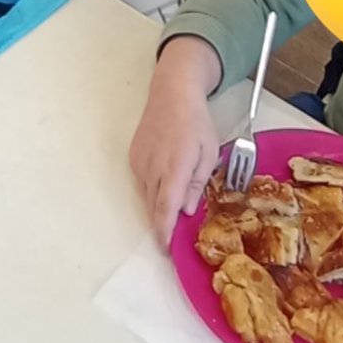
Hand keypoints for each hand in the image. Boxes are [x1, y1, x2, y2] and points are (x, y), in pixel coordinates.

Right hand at [128, 36, 223, 241]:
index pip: (165, 209)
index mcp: (174, 168)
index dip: (164, 232)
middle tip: (172, 239)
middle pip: (153, 207)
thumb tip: (186, 210)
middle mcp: (152, 168)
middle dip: (161, 225)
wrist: (172, 92)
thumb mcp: (209, 153)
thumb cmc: (196, 122)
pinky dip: (152, 190)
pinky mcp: (133, 156)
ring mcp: (139, 161)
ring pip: (146, 196)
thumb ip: (196, 183)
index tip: (166, 250)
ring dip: (157, 207)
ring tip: (171, 211)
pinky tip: (164, 183)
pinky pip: (142, 182)